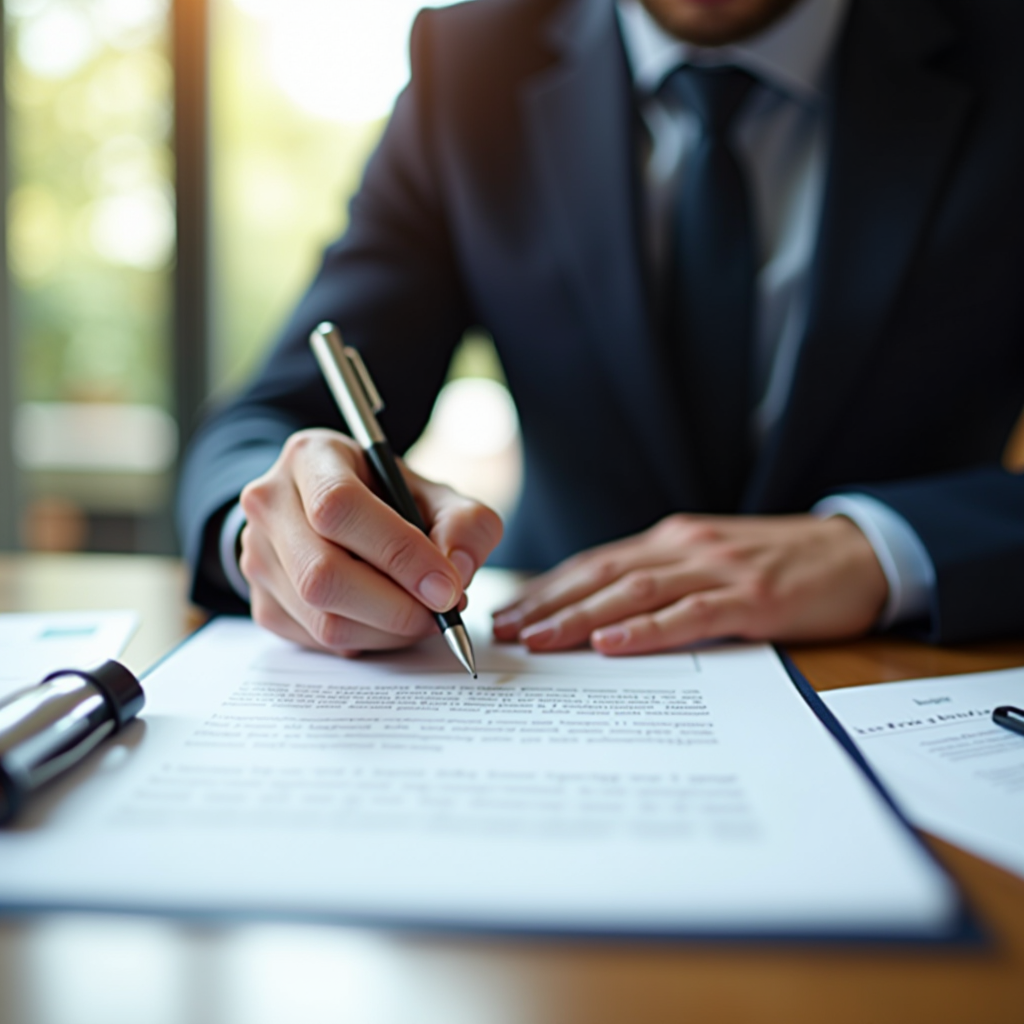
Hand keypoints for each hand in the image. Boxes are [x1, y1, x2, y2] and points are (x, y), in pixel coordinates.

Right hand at [238, 428, 502, 655]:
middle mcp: (269, 504)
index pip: (338, 507)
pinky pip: (317, 642)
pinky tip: (388, 620)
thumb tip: (458, 572)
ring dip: (388, 632)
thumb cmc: (386, 499)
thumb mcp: (434, 492)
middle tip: (443, 612)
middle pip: (322, 574)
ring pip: (322, 619)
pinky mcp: (261, 602)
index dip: (398, 553)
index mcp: (311, 458)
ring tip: (422, 615)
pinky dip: (367, 642)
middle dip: (397, 607)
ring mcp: (257, 556)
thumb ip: (464, 523)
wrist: (330, 509)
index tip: (447, 587)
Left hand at [491, 513, 887, 654]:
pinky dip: (648, 630)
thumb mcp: (712, 559)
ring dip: (581, 617)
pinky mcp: (753, 598)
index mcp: (673, 540)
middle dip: (549, 604)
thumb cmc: (779, 562)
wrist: (858, 552)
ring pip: (635, 591)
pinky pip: (691, 614)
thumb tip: (606, 612)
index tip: (510, 612)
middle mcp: (686, 547)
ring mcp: (719, 570)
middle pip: (602, 575)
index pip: (596, 563)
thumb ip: (665, 577)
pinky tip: (612, 644)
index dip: (549, 587)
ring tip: (539, 639)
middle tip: (505, 631)